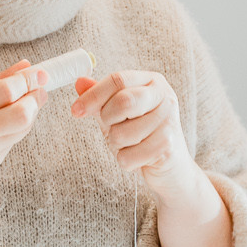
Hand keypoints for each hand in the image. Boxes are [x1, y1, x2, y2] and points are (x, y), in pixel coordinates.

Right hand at [0, 61, 47, 246]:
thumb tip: (26, 67)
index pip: (6, 92)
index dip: (27, 81)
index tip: (36, 73)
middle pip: (22, 114)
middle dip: (36, 98)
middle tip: (38, 87)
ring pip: (21, 129)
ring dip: (28, 113)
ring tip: (22, 101)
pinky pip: (10, 143)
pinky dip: (12, 129)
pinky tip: (1, 124)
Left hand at [71, 70, 194, 195]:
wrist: (170, 167)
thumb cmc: (143, 135)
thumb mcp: (118, 113)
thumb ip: (100, 98)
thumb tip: (80, 82)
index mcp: (152, 82)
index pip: (118, 80)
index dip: (93, 95)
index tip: (76, 110)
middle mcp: (165, 97)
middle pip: (123, 102)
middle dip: (108, 120)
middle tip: (112, 128)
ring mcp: (169, 122)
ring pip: (122, 133)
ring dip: (117, 144)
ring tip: (131, 144)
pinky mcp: (167, 147)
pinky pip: (128, 157)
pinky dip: (125, 162)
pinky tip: (139, 158)